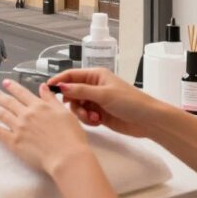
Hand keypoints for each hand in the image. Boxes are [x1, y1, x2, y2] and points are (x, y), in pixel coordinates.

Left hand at [0, 80, 90, 174]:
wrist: (66, 157)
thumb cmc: (70, 137)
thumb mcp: (64, 112)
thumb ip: (51, 99)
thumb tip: (43, 87)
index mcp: (39, 106)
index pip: (22, 93)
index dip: (12, 87)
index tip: (5, 82)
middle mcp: (26, 114)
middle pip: (9, 102)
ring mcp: (19, 128)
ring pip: (1, 114)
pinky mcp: (14, 142)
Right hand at [48, 69, 162, 137]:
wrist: (148, 121)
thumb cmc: (130, 102)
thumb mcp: (104, 94)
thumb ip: (80, 91)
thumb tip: (61, 87)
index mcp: (96, 76)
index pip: (71, 75)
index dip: (59, 81)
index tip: (48, 89)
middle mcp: (94, 87)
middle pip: (72, 93)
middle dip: (74, 103)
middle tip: (81, 110)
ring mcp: (96, 101)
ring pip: (77, 106)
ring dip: (82, 114)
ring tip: (93, 119)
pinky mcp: (99, 115)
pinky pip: (85, 116)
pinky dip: (88, 120)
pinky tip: (98, 122)